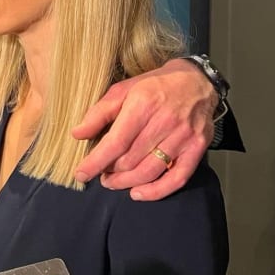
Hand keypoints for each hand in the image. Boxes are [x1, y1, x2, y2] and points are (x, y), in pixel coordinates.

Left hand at [72, 57, 215, 199]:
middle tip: (101, 172)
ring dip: (126, 182)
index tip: (81, 174)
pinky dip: (156, 191)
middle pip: (130, 160)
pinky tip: (138, 193)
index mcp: (143, 105)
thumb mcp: (123, 90)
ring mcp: (183, 137)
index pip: (116, 142)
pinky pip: (177, 178)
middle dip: (110, 171)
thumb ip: (100, 113)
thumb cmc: (154, 86)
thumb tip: (77, 134)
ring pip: (150, 171)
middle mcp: (165, 122)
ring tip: (113, 181)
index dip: (96, 162)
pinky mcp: (197, 148)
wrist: (196, 81)